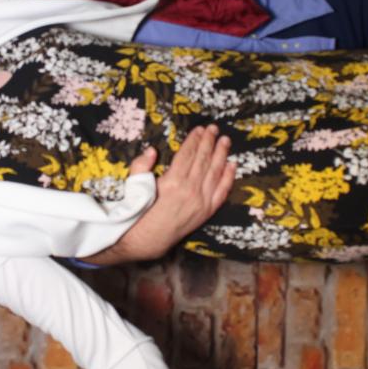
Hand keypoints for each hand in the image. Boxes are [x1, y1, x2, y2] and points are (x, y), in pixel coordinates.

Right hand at [83, 125, 235, 264]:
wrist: (149, 240)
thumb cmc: (140, 212)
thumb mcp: (135, 187)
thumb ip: (141, 166)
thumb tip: (152, 151)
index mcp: (172, 181)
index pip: (188, 154)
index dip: (194, 140)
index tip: (199, 129)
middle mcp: (190, 189)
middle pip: (203, 160)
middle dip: (209, 142)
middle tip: (214, 128)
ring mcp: (201, 201)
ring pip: (215, 172)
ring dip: (221, 154)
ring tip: (225, 140)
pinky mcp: (207, 211)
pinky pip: (222, 191)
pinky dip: (228, 177)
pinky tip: (232, 165)